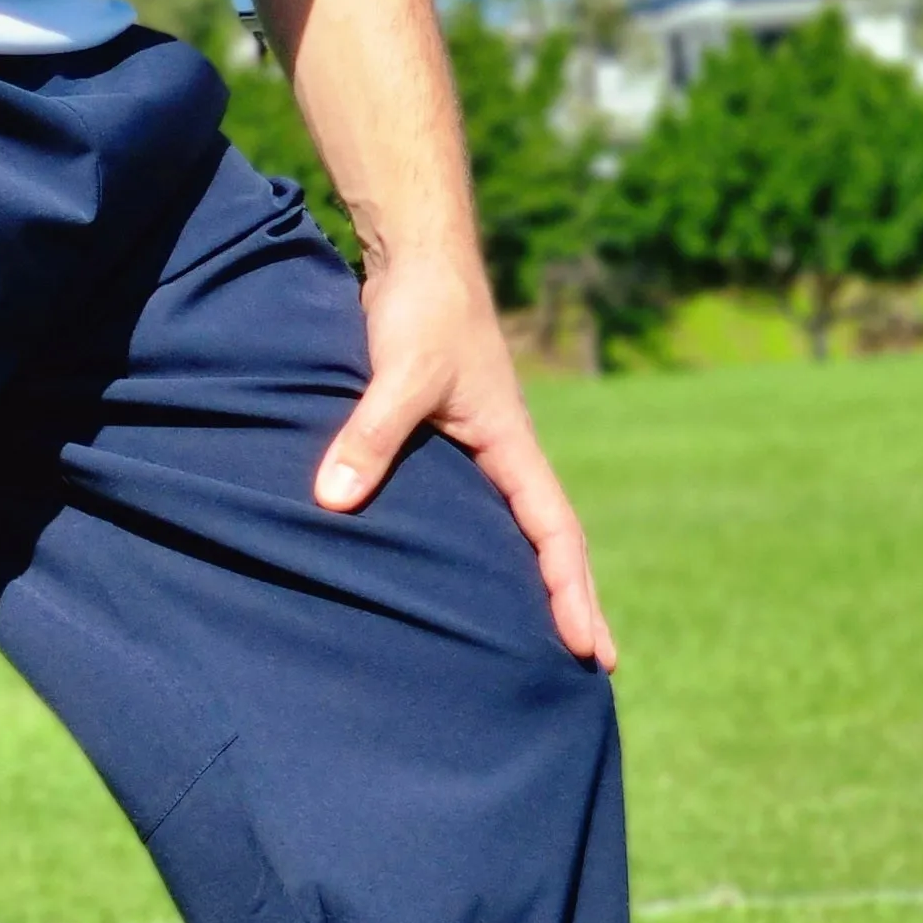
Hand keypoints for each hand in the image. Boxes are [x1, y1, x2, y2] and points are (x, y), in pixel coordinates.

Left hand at [315, 254, 615, 670]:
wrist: (416, 257)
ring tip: (539, 638)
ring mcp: (481, 449)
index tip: (587, 649)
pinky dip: (487, 549)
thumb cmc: (420, 308)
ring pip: (518, 527)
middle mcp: (507, 454)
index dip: (571, 593)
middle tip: (591, 665)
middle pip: (552, 541)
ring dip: (534, 579)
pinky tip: (469, 580)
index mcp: (514, 446)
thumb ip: (369, 436)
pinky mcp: (449, 440)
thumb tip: (331, 502)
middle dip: (574, 601)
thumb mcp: (397, 374)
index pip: (556, 533)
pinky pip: (478, 510)